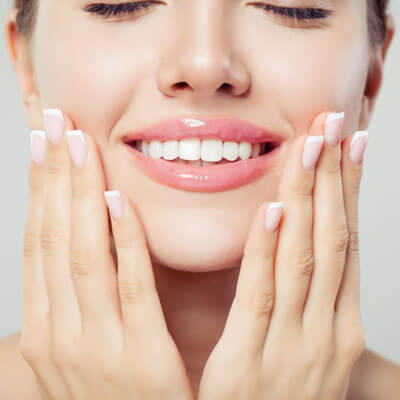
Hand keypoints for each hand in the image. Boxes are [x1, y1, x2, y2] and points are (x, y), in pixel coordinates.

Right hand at [21, 109, 193, 399]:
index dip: (40, 190)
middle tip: (58, 125)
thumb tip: (78, 252)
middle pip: (54, 237)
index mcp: (48, 328)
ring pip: (83, 254)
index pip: (40, 242)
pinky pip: (130, 288)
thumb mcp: (79, 352)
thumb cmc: (109, 398)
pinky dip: (122, 243)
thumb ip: (77, 304)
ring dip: (79, 195)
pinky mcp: (141, 358)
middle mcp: (61, 333)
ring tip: (80, 145)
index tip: (44, 145)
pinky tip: (118, 202)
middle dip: (54, 178)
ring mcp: (97, 346)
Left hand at [198, 112, 366, 399]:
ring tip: (311, 146)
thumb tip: (307, 250)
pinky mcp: (249, 361)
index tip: (350, 144)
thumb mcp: (309, 349)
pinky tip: (275, 210)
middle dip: (334, 177)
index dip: (349, 189)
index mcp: (337, 322)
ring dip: (311, 198)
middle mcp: (324, 326)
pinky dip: (270, 252)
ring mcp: (291, 344)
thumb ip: (309, 302)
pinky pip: (261, 296)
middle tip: (334, 124)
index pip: (346, 240)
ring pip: (305, 257)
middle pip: (332, 237)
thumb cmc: (283, 397)